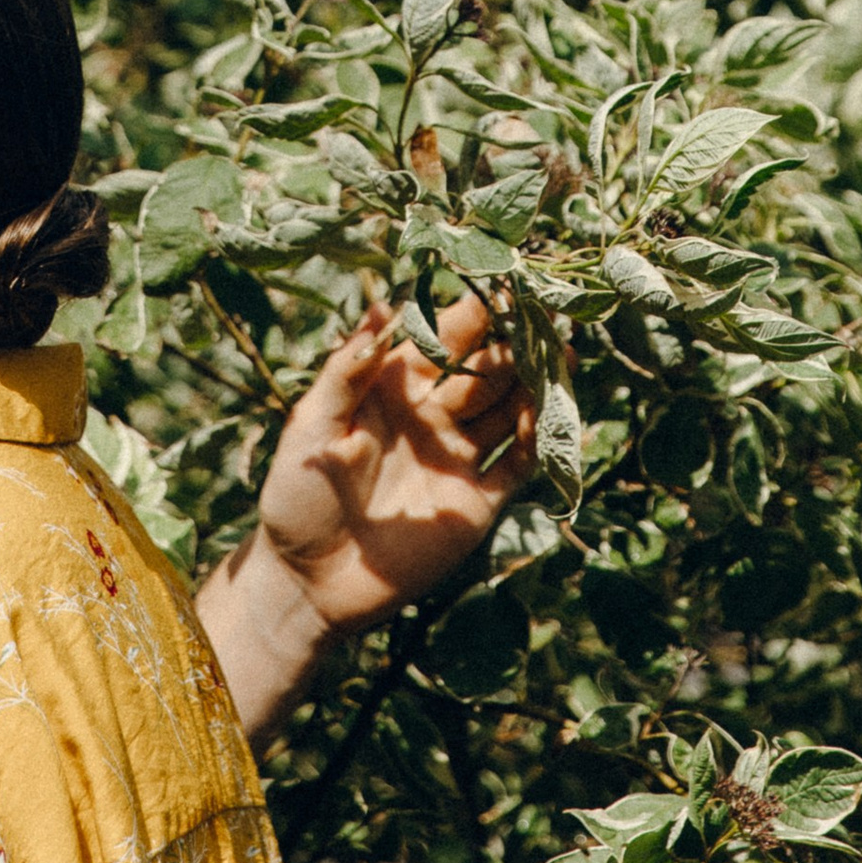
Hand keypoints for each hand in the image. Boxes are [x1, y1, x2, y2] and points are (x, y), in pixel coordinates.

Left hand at [253, 291, 535, 631]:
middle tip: (548, 312)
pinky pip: (517, 464)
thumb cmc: (297, 493)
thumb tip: (381, 305)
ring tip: (564, 354)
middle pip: (486, 368)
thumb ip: (348, 370)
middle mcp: (434, 414)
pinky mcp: (476, 501)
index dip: (474, 311)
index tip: (503, 282)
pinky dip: (538, 440)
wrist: (309, 580)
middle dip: (517, 341)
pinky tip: (552, 416)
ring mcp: (458, 456)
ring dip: (537, 383)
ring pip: (509, 409)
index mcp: (394, 385)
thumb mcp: (312, 425)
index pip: (443, 338)